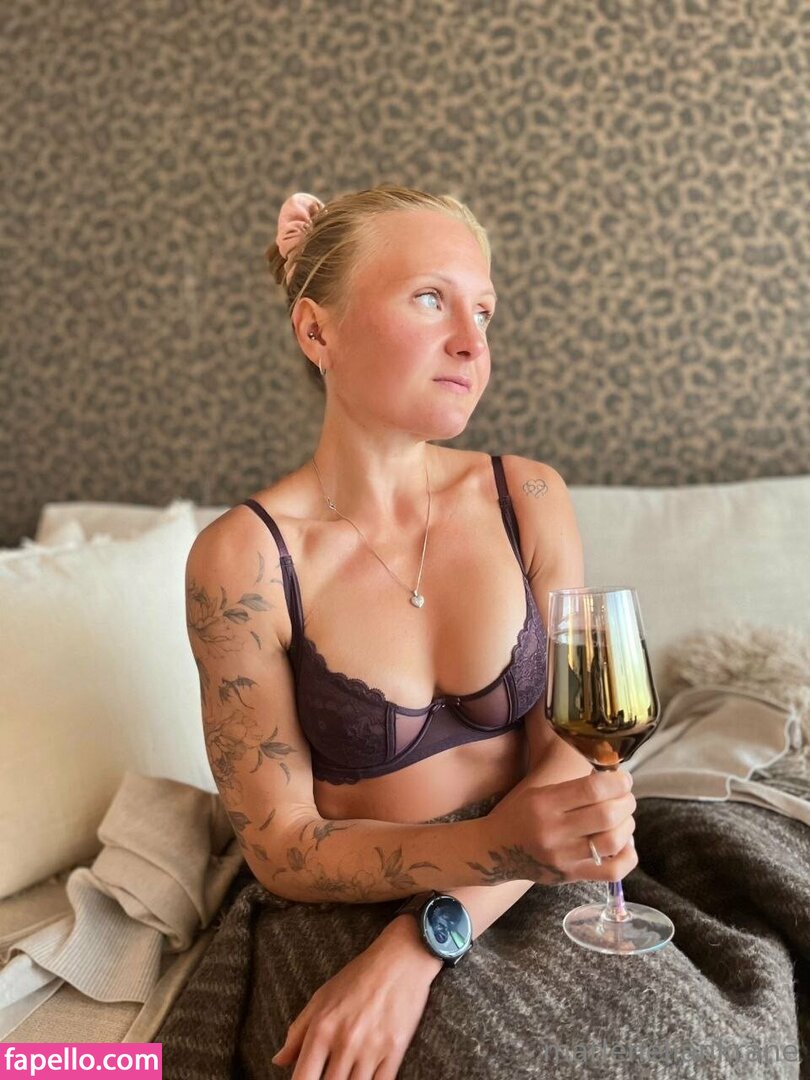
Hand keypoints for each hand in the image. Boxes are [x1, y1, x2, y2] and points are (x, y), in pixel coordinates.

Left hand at [271, 916, 439, 1077]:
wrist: (400, 958)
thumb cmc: (358, 977)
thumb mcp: (321, 998)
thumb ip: (297, 1032)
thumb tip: (279, 1061)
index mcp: (322, 1028)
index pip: (302, 1079)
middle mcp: (345, 1041)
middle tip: (330, 1075)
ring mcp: (371, 1048)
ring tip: (347, 1076)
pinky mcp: (395, 1051)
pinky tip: (365, 1078)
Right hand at [483, 766, 637, 885]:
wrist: (496, 851)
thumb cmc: (520, 815)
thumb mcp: (539, 793)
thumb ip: (574, 788)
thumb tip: (613, 780)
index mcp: (545, 803)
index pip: (592, 789)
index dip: (617, 782)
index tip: (623, 779)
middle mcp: (555, 831)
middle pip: (607, 815)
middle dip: (626, 802)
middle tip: (626, 798)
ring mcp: (564, 857)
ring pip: (613, 842)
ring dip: (628, 826)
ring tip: (624, 819)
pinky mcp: (571, 876)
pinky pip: (613, 871)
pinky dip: (628, 856)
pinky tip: (623, 843)